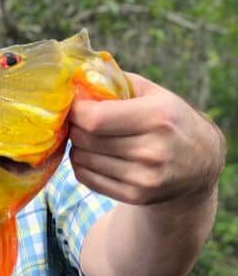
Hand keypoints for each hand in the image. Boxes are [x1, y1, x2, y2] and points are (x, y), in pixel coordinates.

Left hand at [68, 72, 224, 206]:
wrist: (200, 162)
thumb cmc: (168, 119)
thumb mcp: (153, 92)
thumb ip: (114, 81)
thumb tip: (74, 80)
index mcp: (158, 117)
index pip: (94, 118)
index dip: (75, 110)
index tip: (75, 105)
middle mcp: (153, 150)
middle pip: (84, 139)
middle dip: (74, 127)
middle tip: (79, 120)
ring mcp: (144, 178)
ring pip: (81, 159)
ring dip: (77, 146)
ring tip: (91, 137)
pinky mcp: (135, 195)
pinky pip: (85, 178)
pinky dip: (82, 165)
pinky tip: (95, 155)